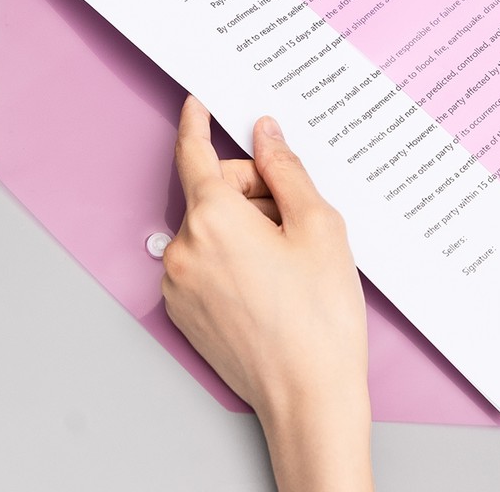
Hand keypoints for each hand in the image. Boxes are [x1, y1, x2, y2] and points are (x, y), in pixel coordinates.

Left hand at [162, 96, 372, 491]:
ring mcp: (179, 286)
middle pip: (215, 192)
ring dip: (247, 227)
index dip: (196, 123)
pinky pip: (206, 262)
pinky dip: (234, 258)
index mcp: (214, 220)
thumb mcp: (318, 225)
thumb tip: (267, 133)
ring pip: (213, 228)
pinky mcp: (184, 313)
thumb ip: (287, 169)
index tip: (196, 104)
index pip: (195, 154)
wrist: (309, 396)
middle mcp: (184, 250)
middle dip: (254, 192)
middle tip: (297, 220)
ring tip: (289, 262)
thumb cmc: (320, 316)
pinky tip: (272, 283)